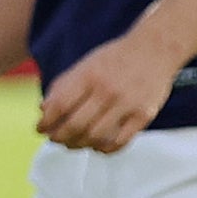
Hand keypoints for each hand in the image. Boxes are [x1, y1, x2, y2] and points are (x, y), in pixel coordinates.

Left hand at [36, 29, 178, 153]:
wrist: (155, 48)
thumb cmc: (115, 59)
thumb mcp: (87, 64)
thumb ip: (64, 85)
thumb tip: (43, 110)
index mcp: (89, 75)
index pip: (59, 105)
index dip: (46, 122)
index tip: (40, 129)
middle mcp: (107, 89)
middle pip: (75, 125)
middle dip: (59, 137)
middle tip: (56, 139)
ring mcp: (126, 103)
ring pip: (95, 137)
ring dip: (79, 145)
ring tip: (74, 144)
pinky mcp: (143, 115)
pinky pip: (119, 142)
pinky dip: (104, 149)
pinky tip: (97, 146)